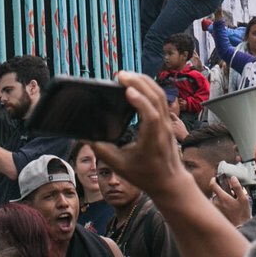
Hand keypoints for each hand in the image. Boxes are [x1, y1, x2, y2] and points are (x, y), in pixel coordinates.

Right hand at [94, 72, 185, 201]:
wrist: (170, 182)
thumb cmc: (146, 175)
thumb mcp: (120, 167)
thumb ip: (102, 152)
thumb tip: (85, 138)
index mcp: (152, 140)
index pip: (150, 115)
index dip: (140, 101)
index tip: (127, 90)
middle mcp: (163, 128)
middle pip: (157, 98)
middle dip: (140, 82)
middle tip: (120, 75)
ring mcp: (167, 123)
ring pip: (160, 96)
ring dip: (145, 82)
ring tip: (127, 75)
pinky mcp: (167, 121)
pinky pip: (161, 99)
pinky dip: (149, 87)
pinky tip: (138, 84)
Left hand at [204, 173, 251, 226]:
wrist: (240, 228)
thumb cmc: (242, 214)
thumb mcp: (244, 199)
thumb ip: (238, 187)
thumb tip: (233, 178)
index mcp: (222, 198)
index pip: (212, 184)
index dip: (214, 179)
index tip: (216, 178)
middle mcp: (216, 203)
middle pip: (215, 192)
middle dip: (222, 191)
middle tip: (231, 195)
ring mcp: (214, 209)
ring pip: (215, 199)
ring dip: (220, 199)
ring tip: (230, 204)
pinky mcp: (215, 213)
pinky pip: (215, 205)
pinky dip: (219, 205)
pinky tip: (227, 209)